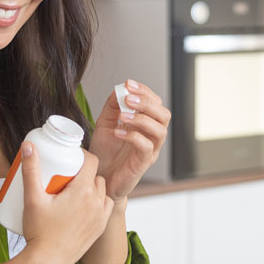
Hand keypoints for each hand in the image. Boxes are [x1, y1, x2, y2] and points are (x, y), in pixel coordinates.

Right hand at [18, 143, 114, 263]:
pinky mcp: (100, 228)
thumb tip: (28, 146)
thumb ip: (31, 170)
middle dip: (83, 171)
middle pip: (95, 175)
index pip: (91, 160)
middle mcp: (96, 202)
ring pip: (101, 190)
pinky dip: (97, 201)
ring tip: (73, 189)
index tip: (69, 156)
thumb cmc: (39, 232)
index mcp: (83, 191)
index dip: (81, 154)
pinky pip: (104, 206)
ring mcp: (101, 216)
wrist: (47, 263)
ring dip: (91, 186)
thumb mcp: (32, 198)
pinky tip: (84, 204)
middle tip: (65, 174)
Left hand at [90, 79, 170, 198]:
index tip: (128, 84)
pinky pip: (146, 147)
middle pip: (163, 114)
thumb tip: (119, 89)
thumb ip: (112, 107)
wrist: (100, 179)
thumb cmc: (105, 154)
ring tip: (123, 116)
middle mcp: (152, 136)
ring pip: (160, 130)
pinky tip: (118, 132)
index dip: (144, 91)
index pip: (155, 103)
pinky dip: (133, 136)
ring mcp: (150, 150)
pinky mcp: (143, 163)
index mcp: (145, 124)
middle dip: (147, 103)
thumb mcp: (104, 124)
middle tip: (128, 98)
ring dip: (141, 119)